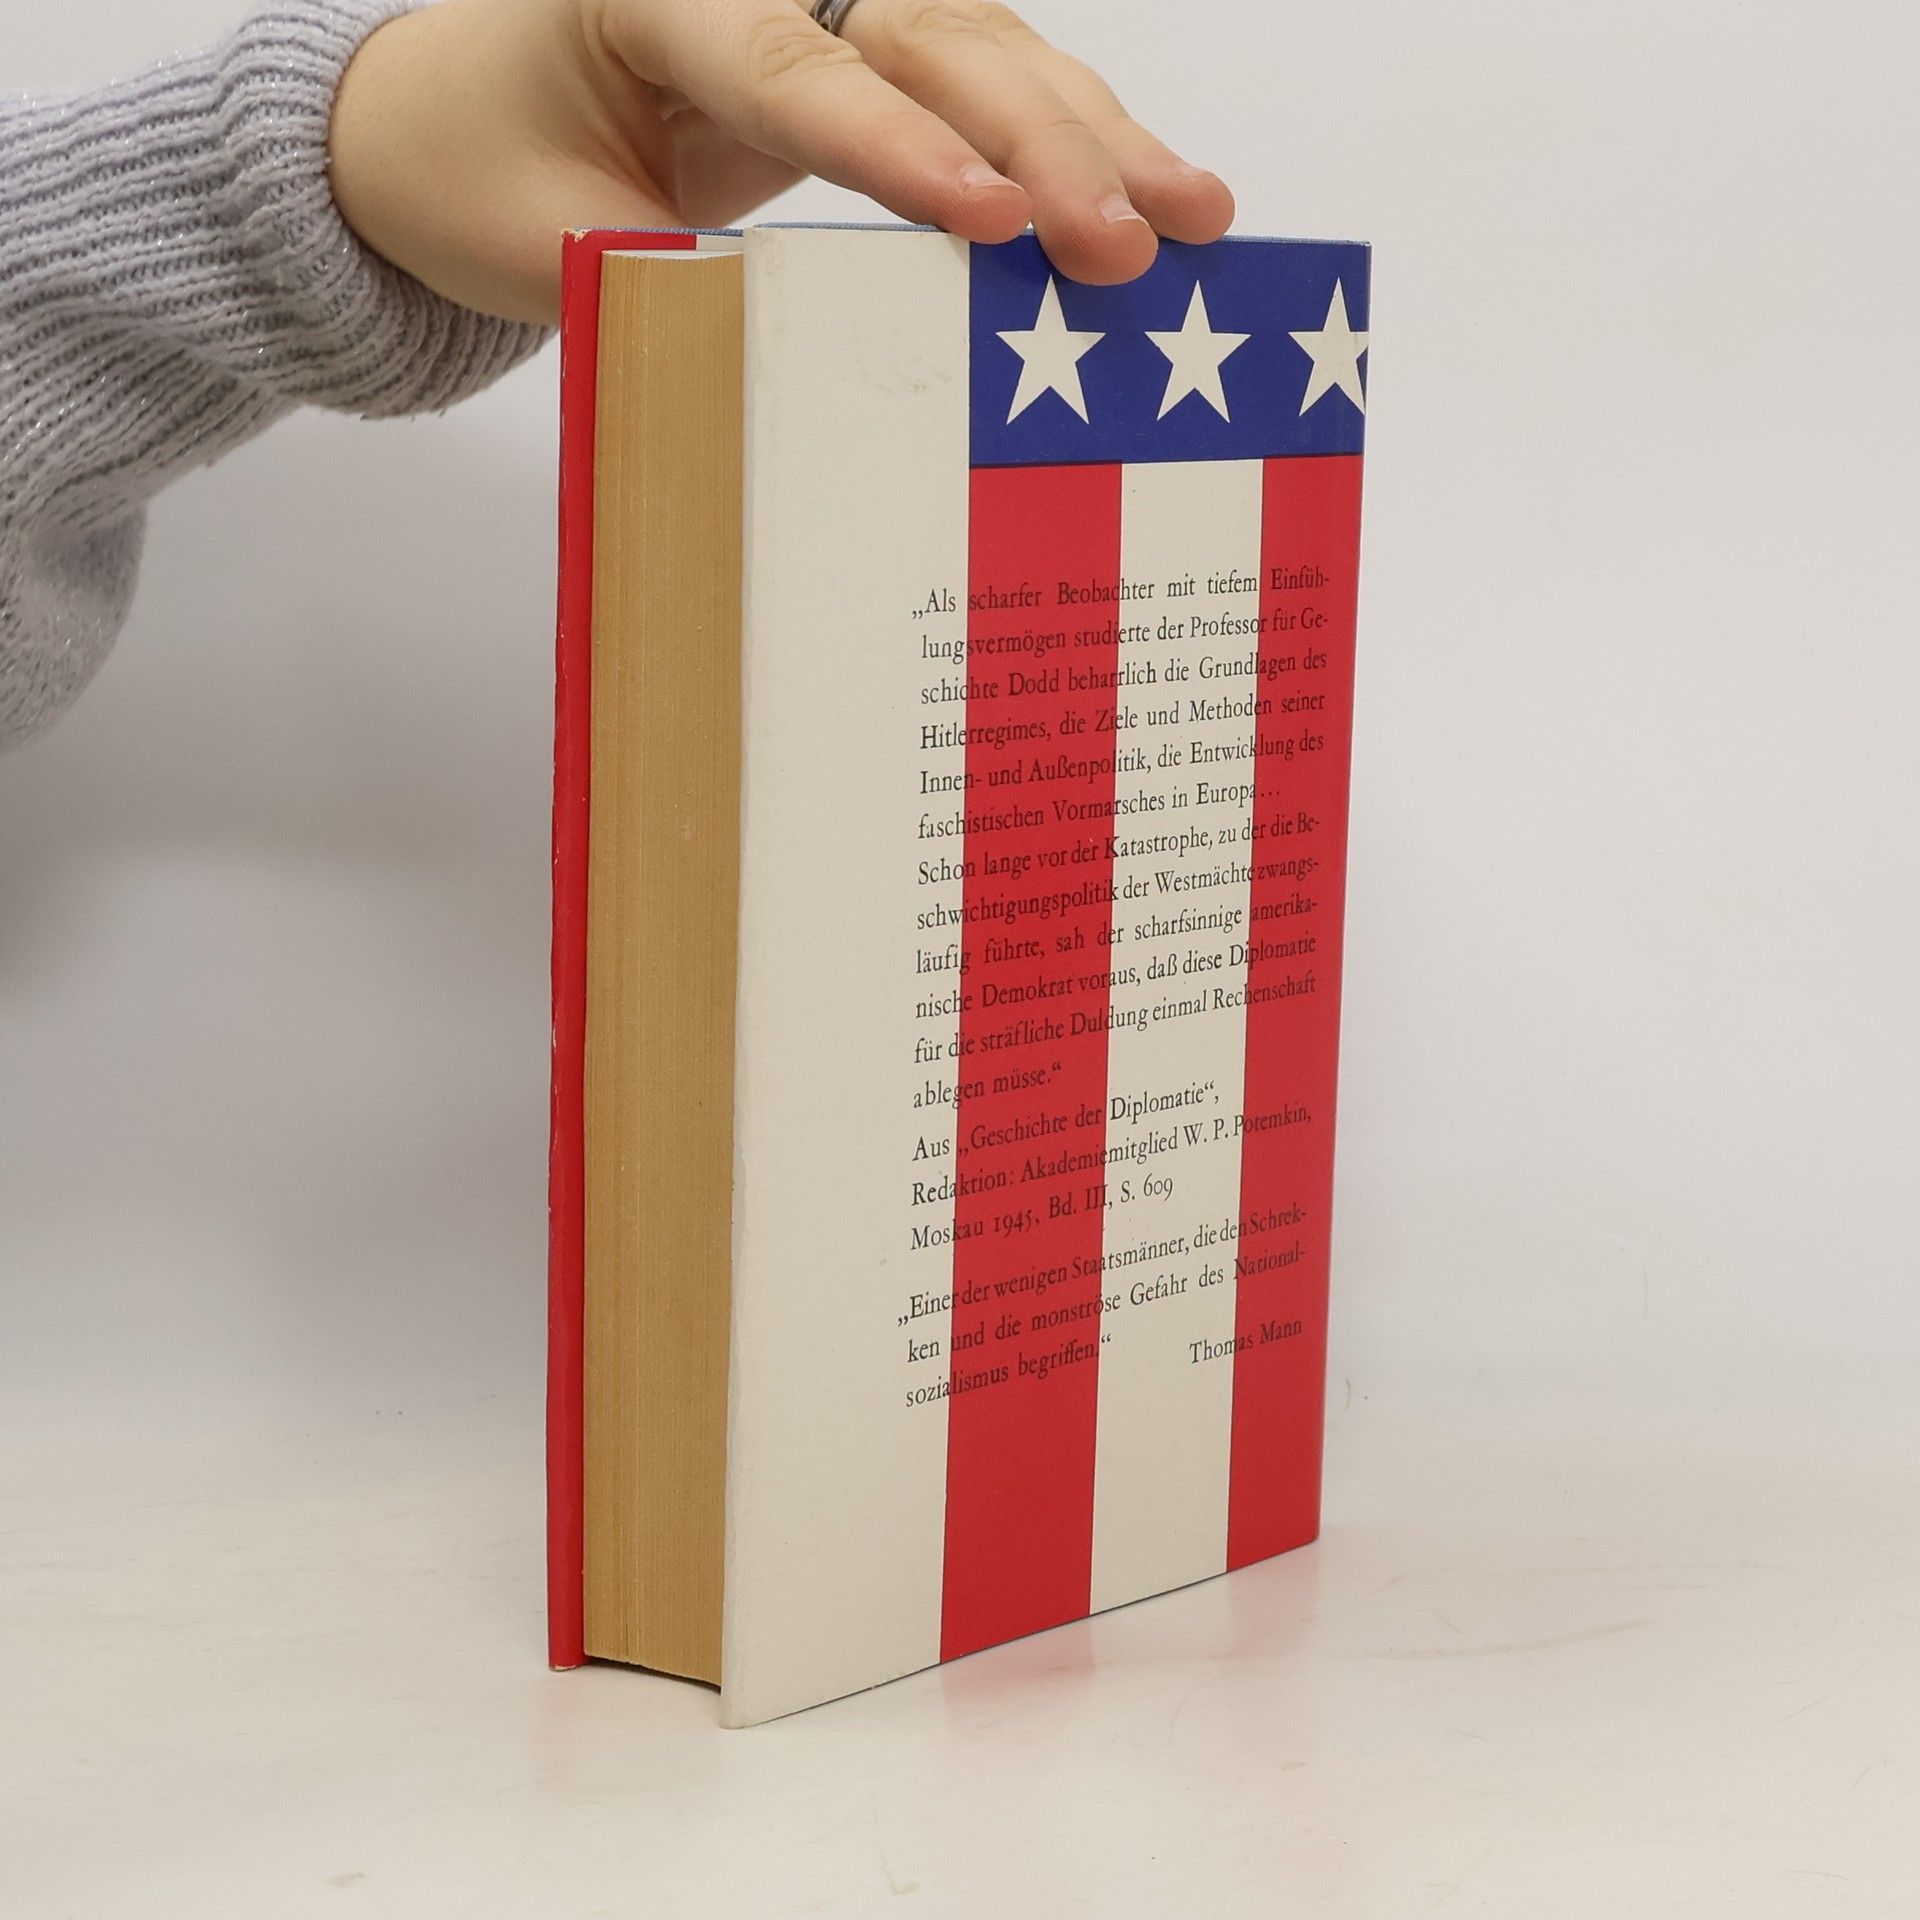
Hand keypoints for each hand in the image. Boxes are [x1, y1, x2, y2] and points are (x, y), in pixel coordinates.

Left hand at [328, 0, 1234, 324]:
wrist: (448, 114)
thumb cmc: (468, 162)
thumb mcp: (530, 235)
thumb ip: (651, 272)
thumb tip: (793, 348)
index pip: (791, 68)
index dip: (898, 146)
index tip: (992, 221)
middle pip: (928, 39)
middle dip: (1042, 142)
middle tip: (1131, 242)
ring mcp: (821, 7)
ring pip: (982, 49)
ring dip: (1093, 134)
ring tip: (1196, 215)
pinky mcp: (861, 59)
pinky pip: (980, 90)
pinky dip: (1069, 144)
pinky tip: (1153, 195)